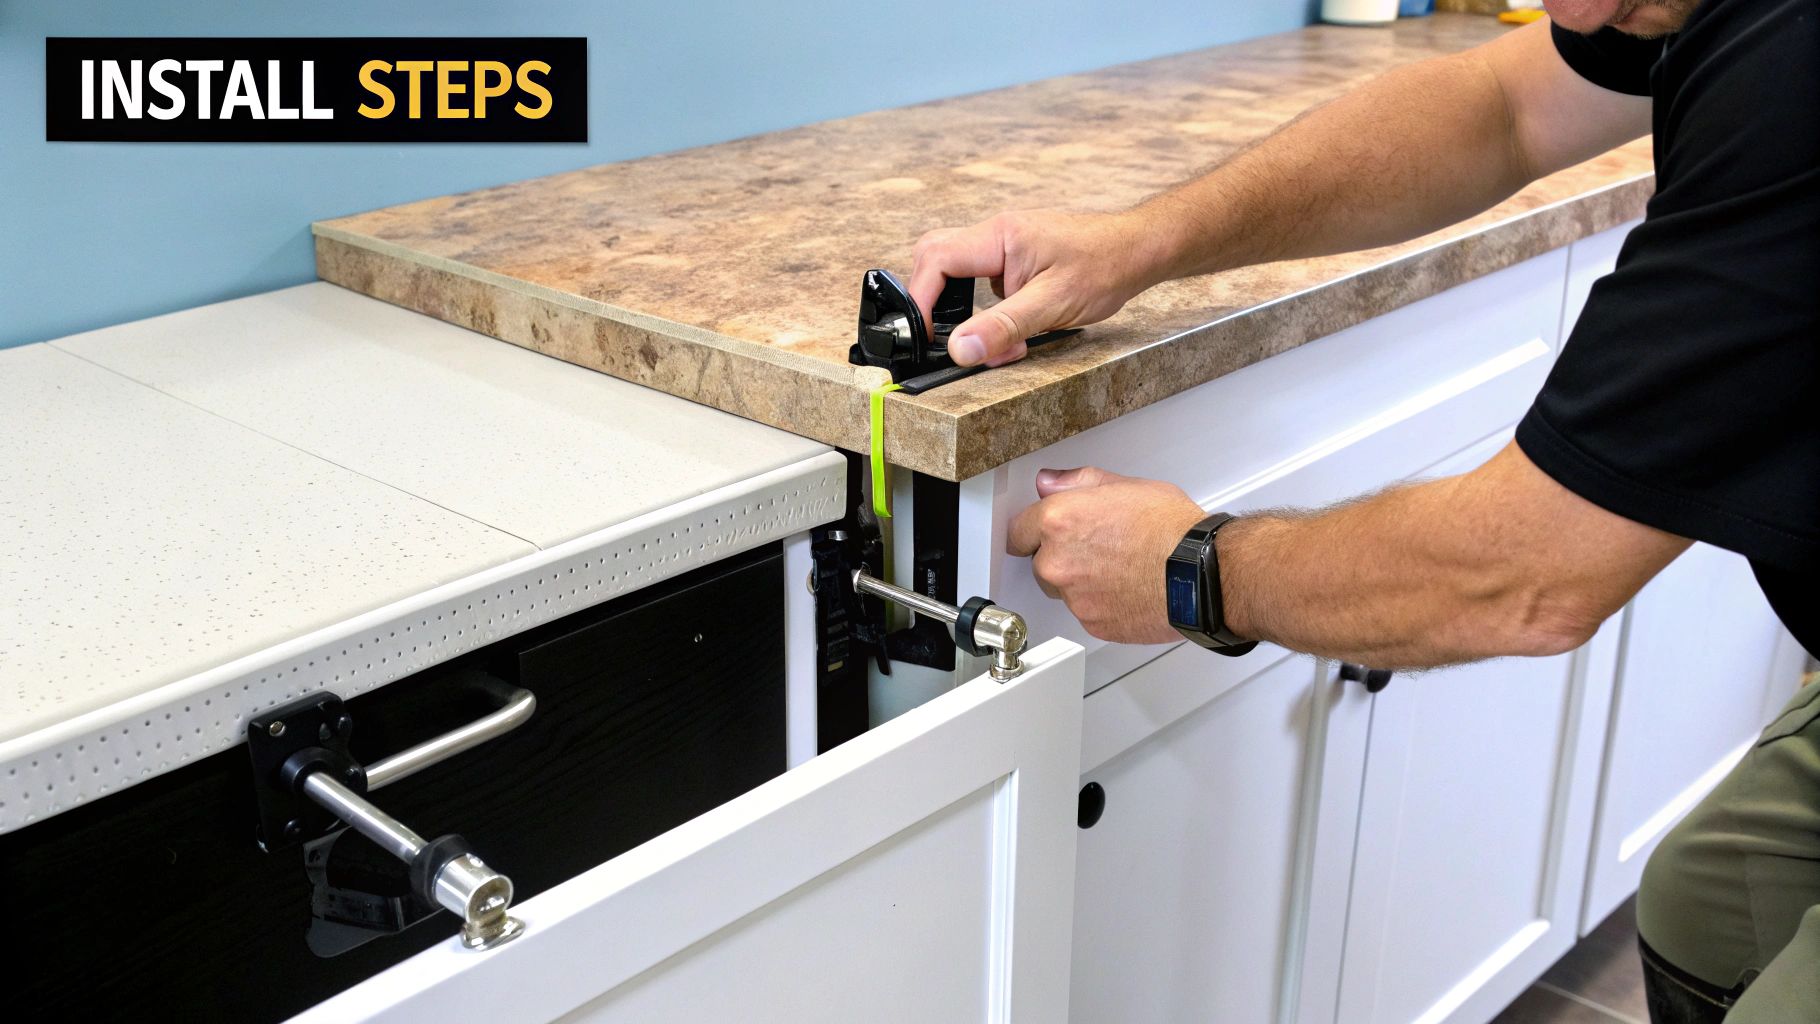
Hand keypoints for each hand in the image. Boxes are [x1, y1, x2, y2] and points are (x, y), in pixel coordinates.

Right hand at [908, 209, 1167, 367]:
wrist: (1138, 251)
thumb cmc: (1104, 266)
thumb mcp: (1051, 305)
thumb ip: (1003, 327)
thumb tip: (961, 349)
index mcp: (999, 237)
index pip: (936, 260)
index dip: (921, 299)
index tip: (922, 334)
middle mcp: (996, 235)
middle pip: (936, 259)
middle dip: (934, 301)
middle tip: (944, 337)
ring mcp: (1005, 246)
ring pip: (960, 274)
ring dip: (966, 311)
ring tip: (995, 340)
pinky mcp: (1016, 260)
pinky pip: (985, 283)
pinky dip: (990, 312)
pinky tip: (1016, 330)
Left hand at [1007, 466, 1205, 644]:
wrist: (1200, 572)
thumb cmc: (1171, 529)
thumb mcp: (1126, 486)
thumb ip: (1078, 483)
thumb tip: (1050, 483)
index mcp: (1059, 521)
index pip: (1017, 531)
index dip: (1032, 531)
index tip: (1039, 534)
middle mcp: (1057, 562)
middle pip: (1040, 563)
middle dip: (1062, 556)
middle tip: (1099, 548)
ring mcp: (1073, 597)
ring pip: (1063, 590)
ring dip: (1081, 582)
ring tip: (1119, 568)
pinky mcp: (1092, 623)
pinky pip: (1086, 612)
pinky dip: (1101, 605)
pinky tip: (1127, 588)